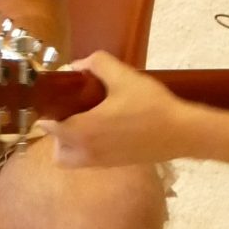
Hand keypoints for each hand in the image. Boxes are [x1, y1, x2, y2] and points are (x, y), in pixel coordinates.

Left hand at [47, 50, 193, 168]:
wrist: (181, 133)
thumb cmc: (151, 105)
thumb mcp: (123, 76)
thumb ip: (96, 63)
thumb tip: (77, 64)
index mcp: (83, 130)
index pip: (48, 126)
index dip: (47, 110)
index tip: (54, 97)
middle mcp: (87, 151)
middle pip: (56, 147)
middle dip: (57, 130)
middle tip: (70, 109)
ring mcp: (100, 162)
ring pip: (70, 158)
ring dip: (70, 143)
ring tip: (85, 121)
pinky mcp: (113, 165)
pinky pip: (87, 161)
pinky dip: (86, 149)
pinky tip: (103, 128)